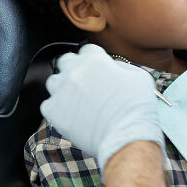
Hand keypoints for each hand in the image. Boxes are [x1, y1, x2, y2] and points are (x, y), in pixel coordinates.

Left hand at [40, 44, 162, 170]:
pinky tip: (70, 113)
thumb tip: (112, 67)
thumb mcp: (139, 77)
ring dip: (64, 87)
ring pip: (54, 81)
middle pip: (66, 61)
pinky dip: (57, 108)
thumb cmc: (136, 108)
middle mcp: (74, 72)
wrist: (126, 137)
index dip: (95, 58)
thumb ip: (121, 67)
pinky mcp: (54, 112)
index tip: (99, 67)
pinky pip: (48, 105)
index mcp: (94, 60)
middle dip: (75, 67)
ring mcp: (61, 92)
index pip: (88, 49)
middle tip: (86, 81)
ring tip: (77, 99)